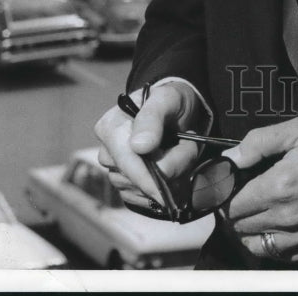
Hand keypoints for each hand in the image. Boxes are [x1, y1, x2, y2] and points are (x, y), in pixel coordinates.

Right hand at [94, 82, 203, 209]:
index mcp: (111, 127)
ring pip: (137, 191)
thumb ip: (152, 118)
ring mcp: (116, 169)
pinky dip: (159, 191)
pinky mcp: (126, 183)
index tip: (164, 185)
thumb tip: (138, 147)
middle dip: (163, 172)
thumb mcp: (166, 99)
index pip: (123, 160)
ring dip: (165, 179)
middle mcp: (108, 150)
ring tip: (182, 153)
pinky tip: (172, 173)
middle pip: (131, 179)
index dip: (144, 175)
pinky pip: (139, 199)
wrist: (179, 110)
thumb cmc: (170, 101)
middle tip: (189, 151)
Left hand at [223, 115, 297, 261]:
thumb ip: (261, 141)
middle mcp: (289, 217)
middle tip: (240, 197)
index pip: (233, 204)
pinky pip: (285, 257)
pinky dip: (274, 246)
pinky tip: (277, 231)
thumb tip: (231, 156)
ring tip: (253, 216)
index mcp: (280, 186)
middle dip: (235, 212)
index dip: (225, 195)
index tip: (227, 186)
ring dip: (250, 233)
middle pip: (242, 227)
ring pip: (260, 246)